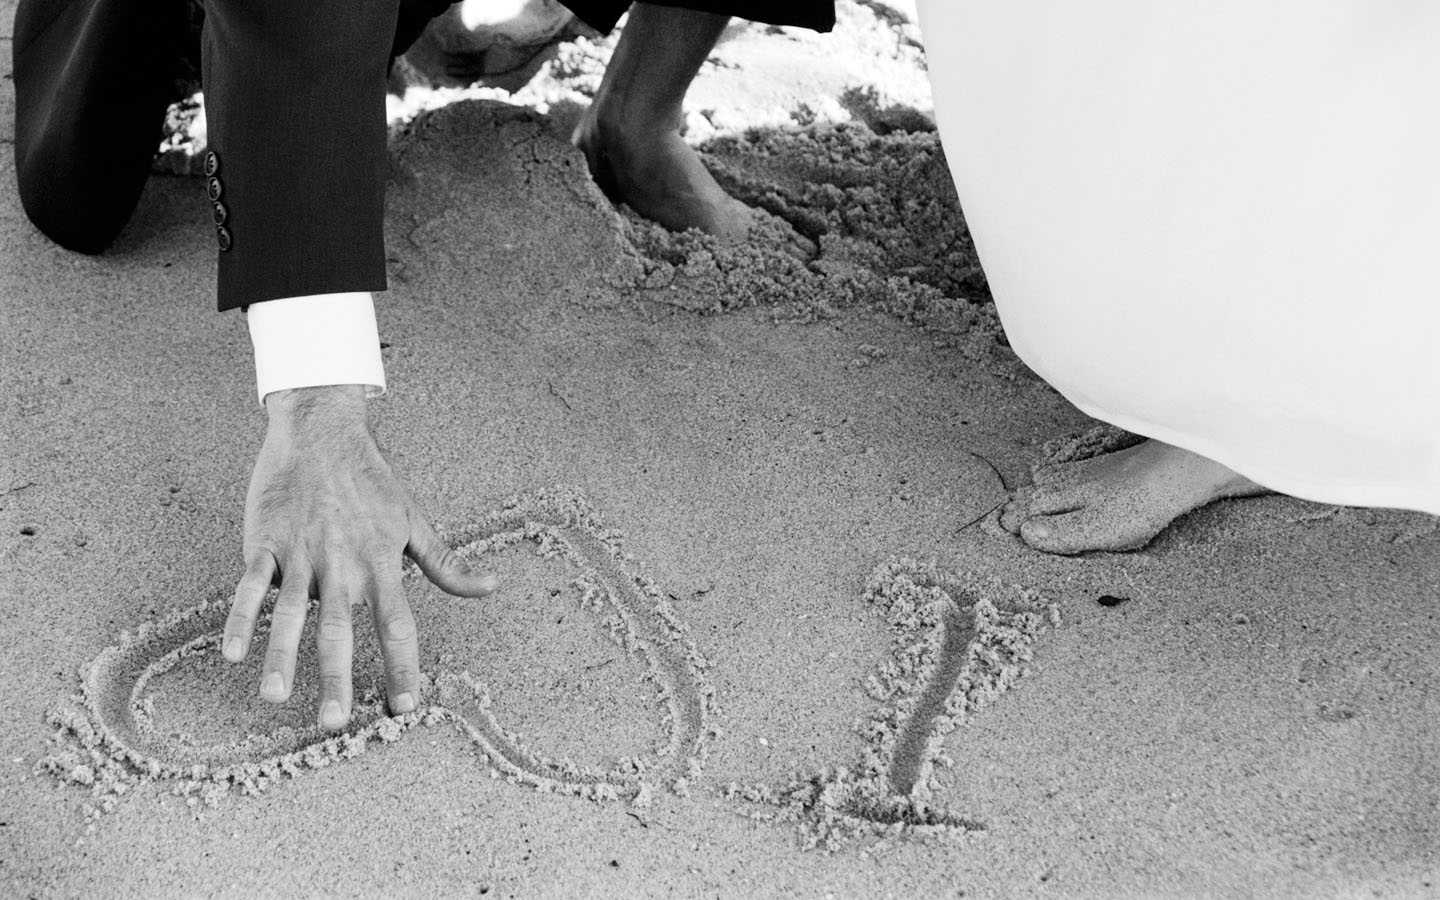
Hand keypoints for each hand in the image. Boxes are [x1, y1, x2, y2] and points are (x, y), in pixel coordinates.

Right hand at [222, 385, 496, 730]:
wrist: (322, 431)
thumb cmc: (372, 481)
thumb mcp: (414, 521)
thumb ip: (448, 564)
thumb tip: (490, 588)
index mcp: (381, 563)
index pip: (396, 626)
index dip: (401, 668)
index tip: (404, 708)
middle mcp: (342, 564)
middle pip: (340, 630)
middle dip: (337, 678)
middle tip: (334, 724)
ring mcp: (301, 554)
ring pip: (291, 613)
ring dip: (282, 657)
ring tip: (276, 697)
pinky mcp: (265, 543)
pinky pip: (248, 585)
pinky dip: (238, 618)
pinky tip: (231, 653)